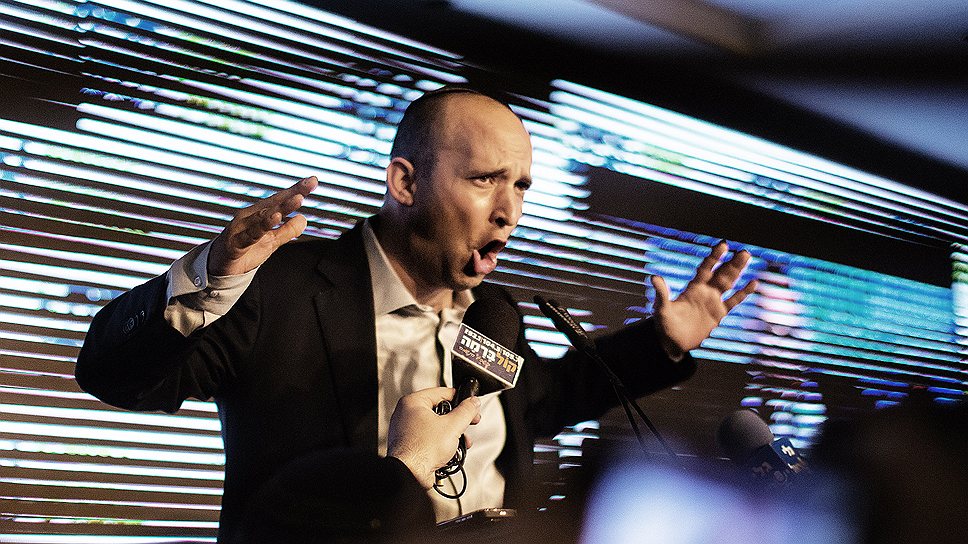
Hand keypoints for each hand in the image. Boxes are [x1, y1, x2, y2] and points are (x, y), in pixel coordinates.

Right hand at [207, 176, 317, 275]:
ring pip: (262, 218)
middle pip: (273, 204)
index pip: (280, 200)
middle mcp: (250, 217)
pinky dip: (261, 227)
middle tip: (308, 187)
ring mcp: (241, 228)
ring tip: (296, 200)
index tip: (313, 181)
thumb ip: (287, 230)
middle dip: (291, 195)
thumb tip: (304, 218)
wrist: (219, 268)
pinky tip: (274, 219)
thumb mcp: (272, 241)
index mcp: (259, 214)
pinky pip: (250, 235)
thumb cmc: (245, 250)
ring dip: (280, 209)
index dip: (296, 190)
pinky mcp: (235, 243)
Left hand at [387, 387, 481, 488]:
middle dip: (457, 422)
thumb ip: (466, 411)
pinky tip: (450, 452)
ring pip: (436, 426)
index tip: (471, 406)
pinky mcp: (410, 445)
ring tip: (459, 443)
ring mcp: (407, 430)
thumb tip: (473, 403)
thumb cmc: (421, 450)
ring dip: (452, 435)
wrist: (410, 475)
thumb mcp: (453, 426)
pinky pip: (430, 439)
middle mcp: (406, 414)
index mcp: (412, 402)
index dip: (460, 399)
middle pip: (440, 411)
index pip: (442, 392)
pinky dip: (441, 444)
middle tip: (467, 425)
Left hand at [651, 241, 757, 359]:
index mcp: (692, 288)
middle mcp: (704, 292)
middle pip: (721, 274)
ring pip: (728, 283)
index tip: (723, 245)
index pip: (706, 268)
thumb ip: (662, 293)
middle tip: (744, 252)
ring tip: (747, 258)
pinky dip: (743, 293)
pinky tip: (753, 283)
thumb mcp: (662, 309)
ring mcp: (713, 302)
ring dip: (738, 272)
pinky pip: (734, 301)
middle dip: (731, 263)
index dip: (714, 257)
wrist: (672, 343)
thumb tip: (654, 277)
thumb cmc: (664, 325)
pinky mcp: (719, 314)